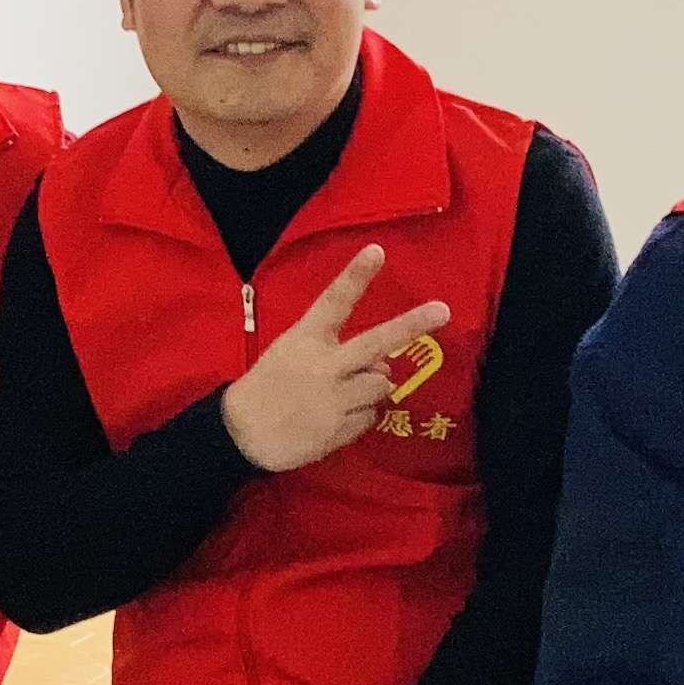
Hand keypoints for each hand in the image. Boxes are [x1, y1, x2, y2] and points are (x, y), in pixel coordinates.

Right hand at [218, 245, 452, 472]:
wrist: (241, 434)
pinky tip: (334, 417)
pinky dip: (360, 415)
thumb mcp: (291, 354)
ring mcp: (333, 399)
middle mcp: (324, 366)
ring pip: (381, 384)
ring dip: (373, 387)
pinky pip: (370, 416)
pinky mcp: (339, 428)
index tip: (377, 251)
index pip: (333, 301)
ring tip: (344, 395)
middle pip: (376, 343)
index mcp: (305, 340)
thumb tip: (384, 366)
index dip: (356, 276)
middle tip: (443, 311)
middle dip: (412, 325)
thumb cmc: (268, 385)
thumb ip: (338, 354)